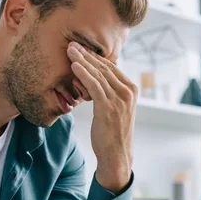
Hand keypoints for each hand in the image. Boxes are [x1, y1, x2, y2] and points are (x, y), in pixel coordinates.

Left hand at [67, 41, 136, 192]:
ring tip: (69, 50)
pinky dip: (83, 74)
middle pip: (104, 68)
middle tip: (72, 44)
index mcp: (131, 89)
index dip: (94, 57)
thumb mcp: (115, 109)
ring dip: (82, 61)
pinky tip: (74, 66)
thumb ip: (110, 93)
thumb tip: (95, 81)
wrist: (117, 155)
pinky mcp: (109, 107)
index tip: (80, 49)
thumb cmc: (112, 133)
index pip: (111, 67)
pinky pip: (94, 85)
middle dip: (87, 55)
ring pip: (98, 74)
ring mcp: (120, 99)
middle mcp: (128, 92)